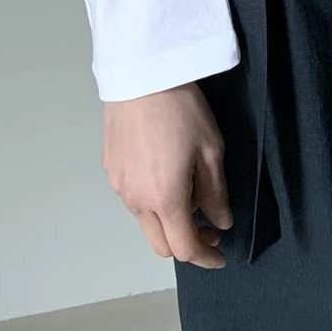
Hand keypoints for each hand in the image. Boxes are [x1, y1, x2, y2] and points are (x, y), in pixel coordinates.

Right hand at [103, 83, 232, 269]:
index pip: (185, 248)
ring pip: (145, 222)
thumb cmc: (181, 109)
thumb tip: (221, 221)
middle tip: (210, 228)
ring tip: (190, 194)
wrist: (140, 73)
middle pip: (161, 244)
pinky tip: (166, 175)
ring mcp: (119, 184)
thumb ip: (216, 193)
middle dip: (187, 244)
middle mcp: (136, 199)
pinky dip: (152, 201)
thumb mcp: (211, 150)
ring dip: (168, 221)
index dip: (206, 257)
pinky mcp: (110, 167)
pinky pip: (133, 198)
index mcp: (165, 199)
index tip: (221, 256)